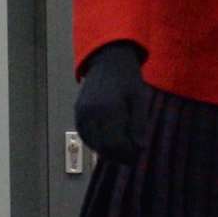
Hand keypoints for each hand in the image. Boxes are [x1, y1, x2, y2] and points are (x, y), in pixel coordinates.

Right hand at [74, 41, 150, 164]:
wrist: (108, 59)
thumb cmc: (128, 78)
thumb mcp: (139, 99)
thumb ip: (139, 124)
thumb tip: (139, 148)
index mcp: (109, 109)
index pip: (115, 142)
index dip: (126, 153)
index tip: (137, 155)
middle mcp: (91, 113)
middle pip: (103, 146)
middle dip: (118, 154)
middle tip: (131, 157)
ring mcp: (81, 112)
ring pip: (92, 143)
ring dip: (106, 150)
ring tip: (121, 149)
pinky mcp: (77, 111)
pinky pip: (84, 134)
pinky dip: (95, 142)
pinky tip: (108, 141)